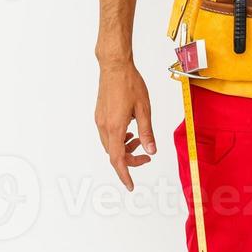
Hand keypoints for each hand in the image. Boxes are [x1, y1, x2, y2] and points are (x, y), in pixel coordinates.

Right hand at [94, 60, 155, 190]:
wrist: (114, 66)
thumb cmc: (130, 83)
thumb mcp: (144, 109)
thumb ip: (147, 132)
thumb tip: (151, 150)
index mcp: (115, 127)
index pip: (117, 160)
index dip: (124, 175)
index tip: (131, 186)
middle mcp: (104, 126)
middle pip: (114, 154)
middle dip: (130, 159)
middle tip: (146, 156)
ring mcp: (100, 120)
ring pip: (110, 144)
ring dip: (125, 147)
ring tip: (139, 139)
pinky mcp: (100, 114)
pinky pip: (108, 134)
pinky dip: (119, 138)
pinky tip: (130, 130)